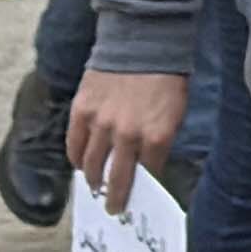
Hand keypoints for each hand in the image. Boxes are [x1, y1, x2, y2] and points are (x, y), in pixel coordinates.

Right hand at [67, 70, 188, 215]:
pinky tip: (80, 164)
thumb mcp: (176, 111)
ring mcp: (102, 123)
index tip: (138, 200)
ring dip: (93, 180)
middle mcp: (128, 133)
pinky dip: (77, 157)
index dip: (143, 188)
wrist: (142, 42)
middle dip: (116, 197)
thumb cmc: (165, 77)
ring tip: (94, 188)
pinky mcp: (82, 110)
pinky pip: (74, 144)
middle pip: (117, 177)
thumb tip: (147, 164)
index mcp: (157, 135)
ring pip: (92, 164)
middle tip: (113, 209)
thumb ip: (160, 139)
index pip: (148, 174)